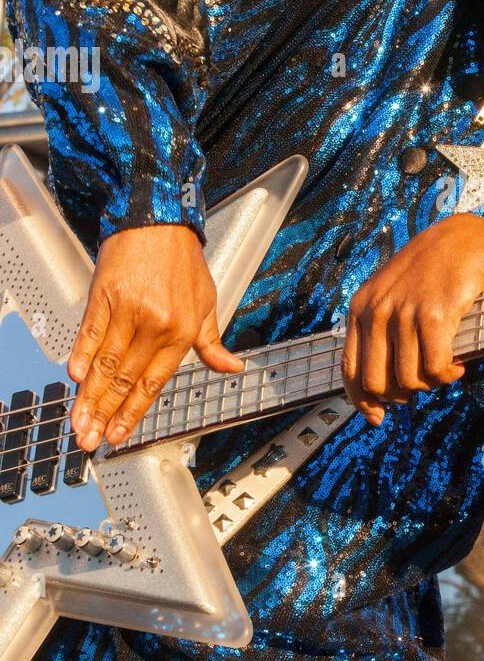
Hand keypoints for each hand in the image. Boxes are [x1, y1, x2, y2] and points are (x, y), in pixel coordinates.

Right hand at [68, 224, 243, 451]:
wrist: (160, 220)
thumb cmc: (183, 262)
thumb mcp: (207, 303)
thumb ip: (212, 343)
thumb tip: (232, 369)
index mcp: (182, 332)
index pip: (154, 383)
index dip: (134, 412)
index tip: (118, 435)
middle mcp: (156, 324)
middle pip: (125, 379)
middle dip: (105, 414)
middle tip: (88, 440)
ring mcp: (129, 309)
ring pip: (105, 362)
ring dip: (89, 396)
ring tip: (77, 421)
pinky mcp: (105, 294)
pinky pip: (91, 331)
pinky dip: (82, 354)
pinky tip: (75, 378)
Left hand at [342, 214, 483, 424]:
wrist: (467, 238)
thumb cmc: (433, 269)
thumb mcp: (394, 295)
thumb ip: (382, 331)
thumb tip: (384, 386)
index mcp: (360, 308)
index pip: (350, 370)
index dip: (362, 401)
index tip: (377, 417)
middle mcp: (376, 310)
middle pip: (377, 382)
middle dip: (402, 394)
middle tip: (424, 384)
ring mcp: (404, 312)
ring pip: (408, 380)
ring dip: (430, 384)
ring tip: (445, 368)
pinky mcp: (435, 315)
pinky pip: (435, 368)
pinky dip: (448, 375)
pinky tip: (458, 365)